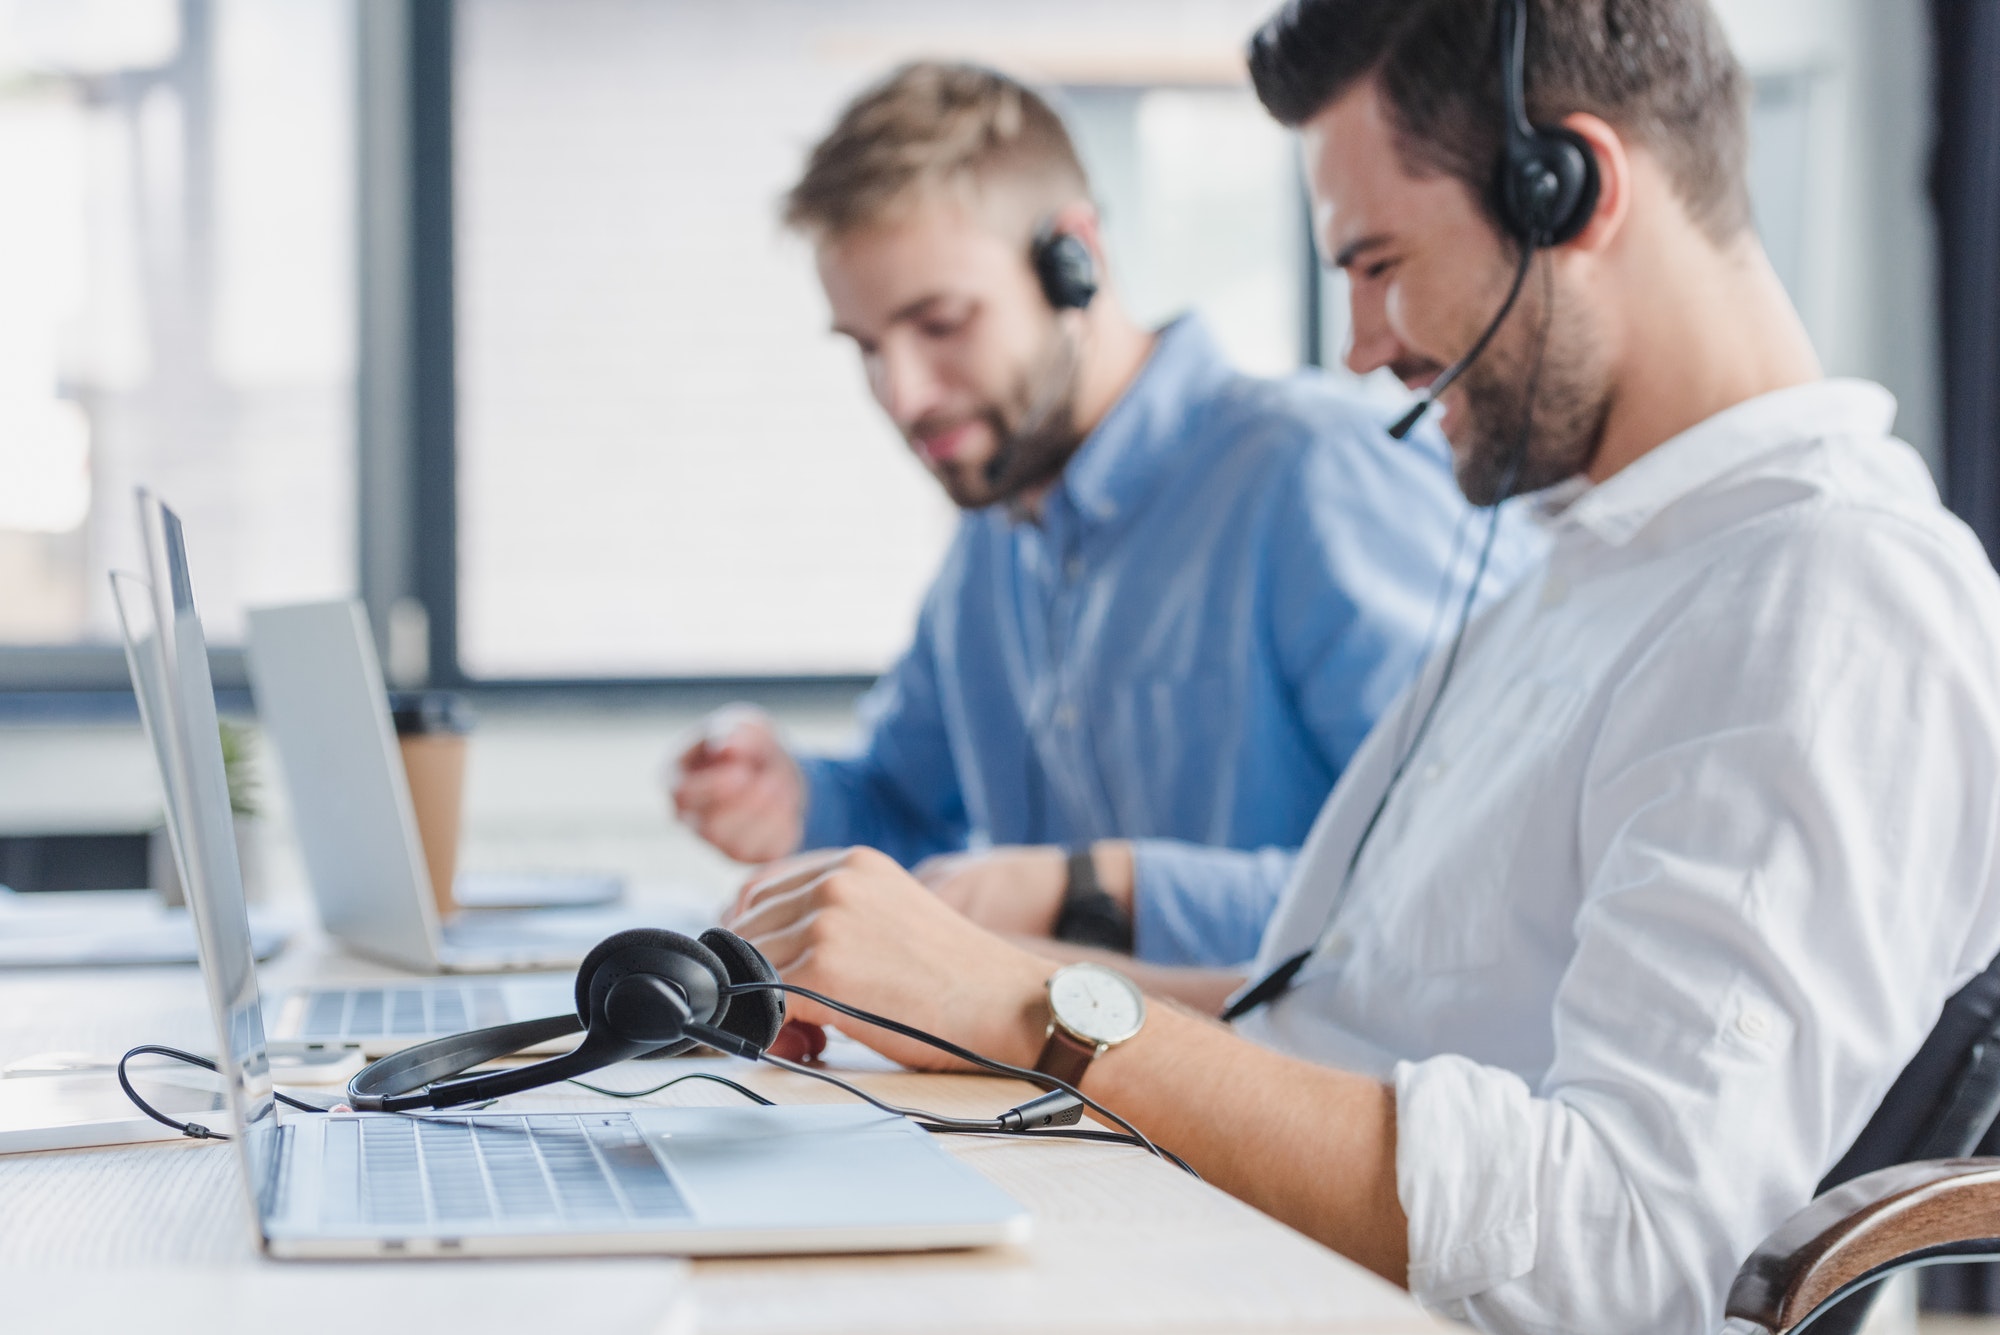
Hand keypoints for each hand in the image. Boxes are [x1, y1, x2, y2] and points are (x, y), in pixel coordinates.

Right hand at [667, 705, 804, 863]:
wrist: (775, 768)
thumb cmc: (749, 744)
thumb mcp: (744, 725)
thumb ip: (734, 732)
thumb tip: (728, 748)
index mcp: (675, 780)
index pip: (682, 794)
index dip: (712, 786)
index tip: (743, 772)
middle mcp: (689, 817)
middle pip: (709, 827)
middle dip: (747, 805)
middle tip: (774, 780)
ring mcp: (715, 842)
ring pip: (736, 845)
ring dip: (769, 814)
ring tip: (783, 784)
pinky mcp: (746, 856)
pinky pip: (765, 854)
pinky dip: (784, 827)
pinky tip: (787, 803)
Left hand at [726, 847, 1053, 1070]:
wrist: (1009, 1005)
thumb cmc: (959, 977)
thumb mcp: (893, 917)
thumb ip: (836, 918)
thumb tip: (766, 956)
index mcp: (853, 864)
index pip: (760, 892)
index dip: (756, 941)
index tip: (766, 974)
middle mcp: (835, 882)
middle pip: (748, 932)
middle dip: (758, 979)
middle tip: (796, 1018)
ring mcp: (826, 924)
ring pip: (750, 970)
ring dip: (766, 1008)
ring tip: (813, 1034)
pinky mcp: (822, 971)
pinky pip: (763, 1004)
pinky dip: (774, 1031)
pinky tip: (813, 1044)